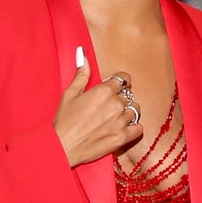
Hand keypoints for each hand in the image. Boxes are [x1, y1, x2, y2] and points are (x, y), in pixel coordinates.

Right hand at [53, 50, 141, 166]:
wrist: (62, 147)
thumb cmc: (64, 120)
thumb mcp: (70, 93)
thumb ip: (81, 74)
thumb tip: (83, 55)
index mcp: (104, 91)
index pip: (123, 78)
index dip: (118, 82)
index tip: (114, 87)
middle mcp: (115, 104)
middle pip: (128, 95)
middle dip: (120, 98)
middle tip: (107, 107)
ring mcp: (120, 122)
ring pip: (135, 110)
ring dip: (127, 113)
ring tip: (114, 118)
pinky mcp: (122, 138)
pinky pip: (139, 128)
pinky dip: (133, 128)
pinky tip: (122, 128)